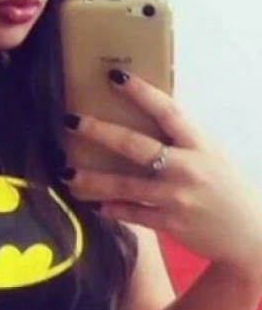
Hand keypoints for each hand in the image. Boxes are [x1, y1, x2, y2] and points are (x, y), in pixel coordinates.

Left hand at [61, 70, 261, 281]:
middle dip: (99, 132)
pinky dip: (111, 209)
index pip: (167, 111)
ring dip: (92, 180)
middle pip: (135, 146)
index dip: (140, 92)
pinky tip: (94, 205)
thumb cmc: (227, 189)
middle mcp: (186, 168)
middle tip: (70, 121)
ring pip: (125, 185)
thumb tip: (146, 124)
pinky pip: (132, 214)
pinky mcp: (169, 223)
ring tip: (66, 174)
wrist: (250, 233)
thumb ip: (182, 141)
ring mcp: (176, 197)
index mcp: (199, 145)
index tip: (114, 76)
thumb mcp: (212, 156)